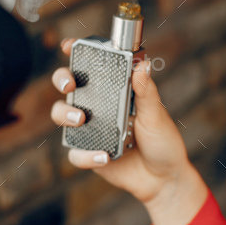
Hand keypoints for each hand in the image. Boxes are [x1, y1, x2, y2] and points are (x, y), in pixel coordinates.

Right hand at [50, 38, 194, 205]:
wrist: (163, 179)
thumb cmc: (163, 142)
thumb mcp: (156, 115)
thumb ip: (146, 92)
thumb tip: (142, 65)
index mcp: (116, 92)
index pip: (93, 68)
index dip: (77, 53)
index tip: (69, 45)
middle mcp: (99, 107)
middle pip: (68, 87)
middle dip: (62, 79)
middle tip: (70, 85)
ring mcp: (91, 130)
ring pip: (62, 116)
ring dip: (65, 115)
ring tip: (81, 120)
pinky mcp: (88, 153)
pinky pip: (75, 152)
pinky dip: (86, 155)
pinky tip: (104, 157)